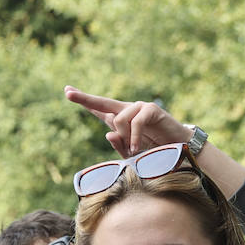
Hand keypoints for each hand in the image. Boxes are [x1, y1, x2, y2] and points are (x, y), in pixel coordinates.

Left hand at [63, 86, 192, 157]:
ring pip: (119, 120)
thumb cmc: (152, 151)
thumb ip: (118, 145)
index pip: (98, 108)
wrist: (177, 148)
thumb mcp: (130, 152)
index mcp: (119, 118)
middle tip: (67, 93)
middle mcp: (127, 109)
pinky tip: (136, 148)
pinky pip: (135, 122)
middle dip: (84, 99)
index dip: (83, 100)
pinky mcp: (151, 109)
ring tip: (133, 149)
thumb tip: (108, 132)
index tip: (67, 91)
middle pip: (102, 103)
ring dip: (124, 138)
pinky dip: (134, 138)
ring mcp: (139, 107)